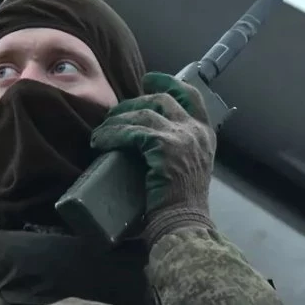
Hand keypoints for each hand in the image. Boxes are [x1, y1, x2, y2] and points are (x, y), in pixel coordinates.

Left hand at [90, 72, 216, 242]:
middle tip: (113, 115)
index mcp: (205, 136)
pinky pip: (132, 131)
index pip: (192, 96)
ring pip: (143, 113)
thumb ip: (176, 152)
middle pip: (162, 100)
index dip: (169, 83)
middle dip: (133, 103)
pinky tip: (99, 142)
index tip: (149, 80)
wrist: (183, 225)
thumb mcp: (187, 170)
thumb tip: (146, 141)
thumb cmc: (179, 207)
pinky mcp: (164, 146)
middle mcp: (197, 132)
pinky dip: (112, 134)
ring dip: (117, 120)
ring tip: (100, 133)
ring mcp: (182, 137)